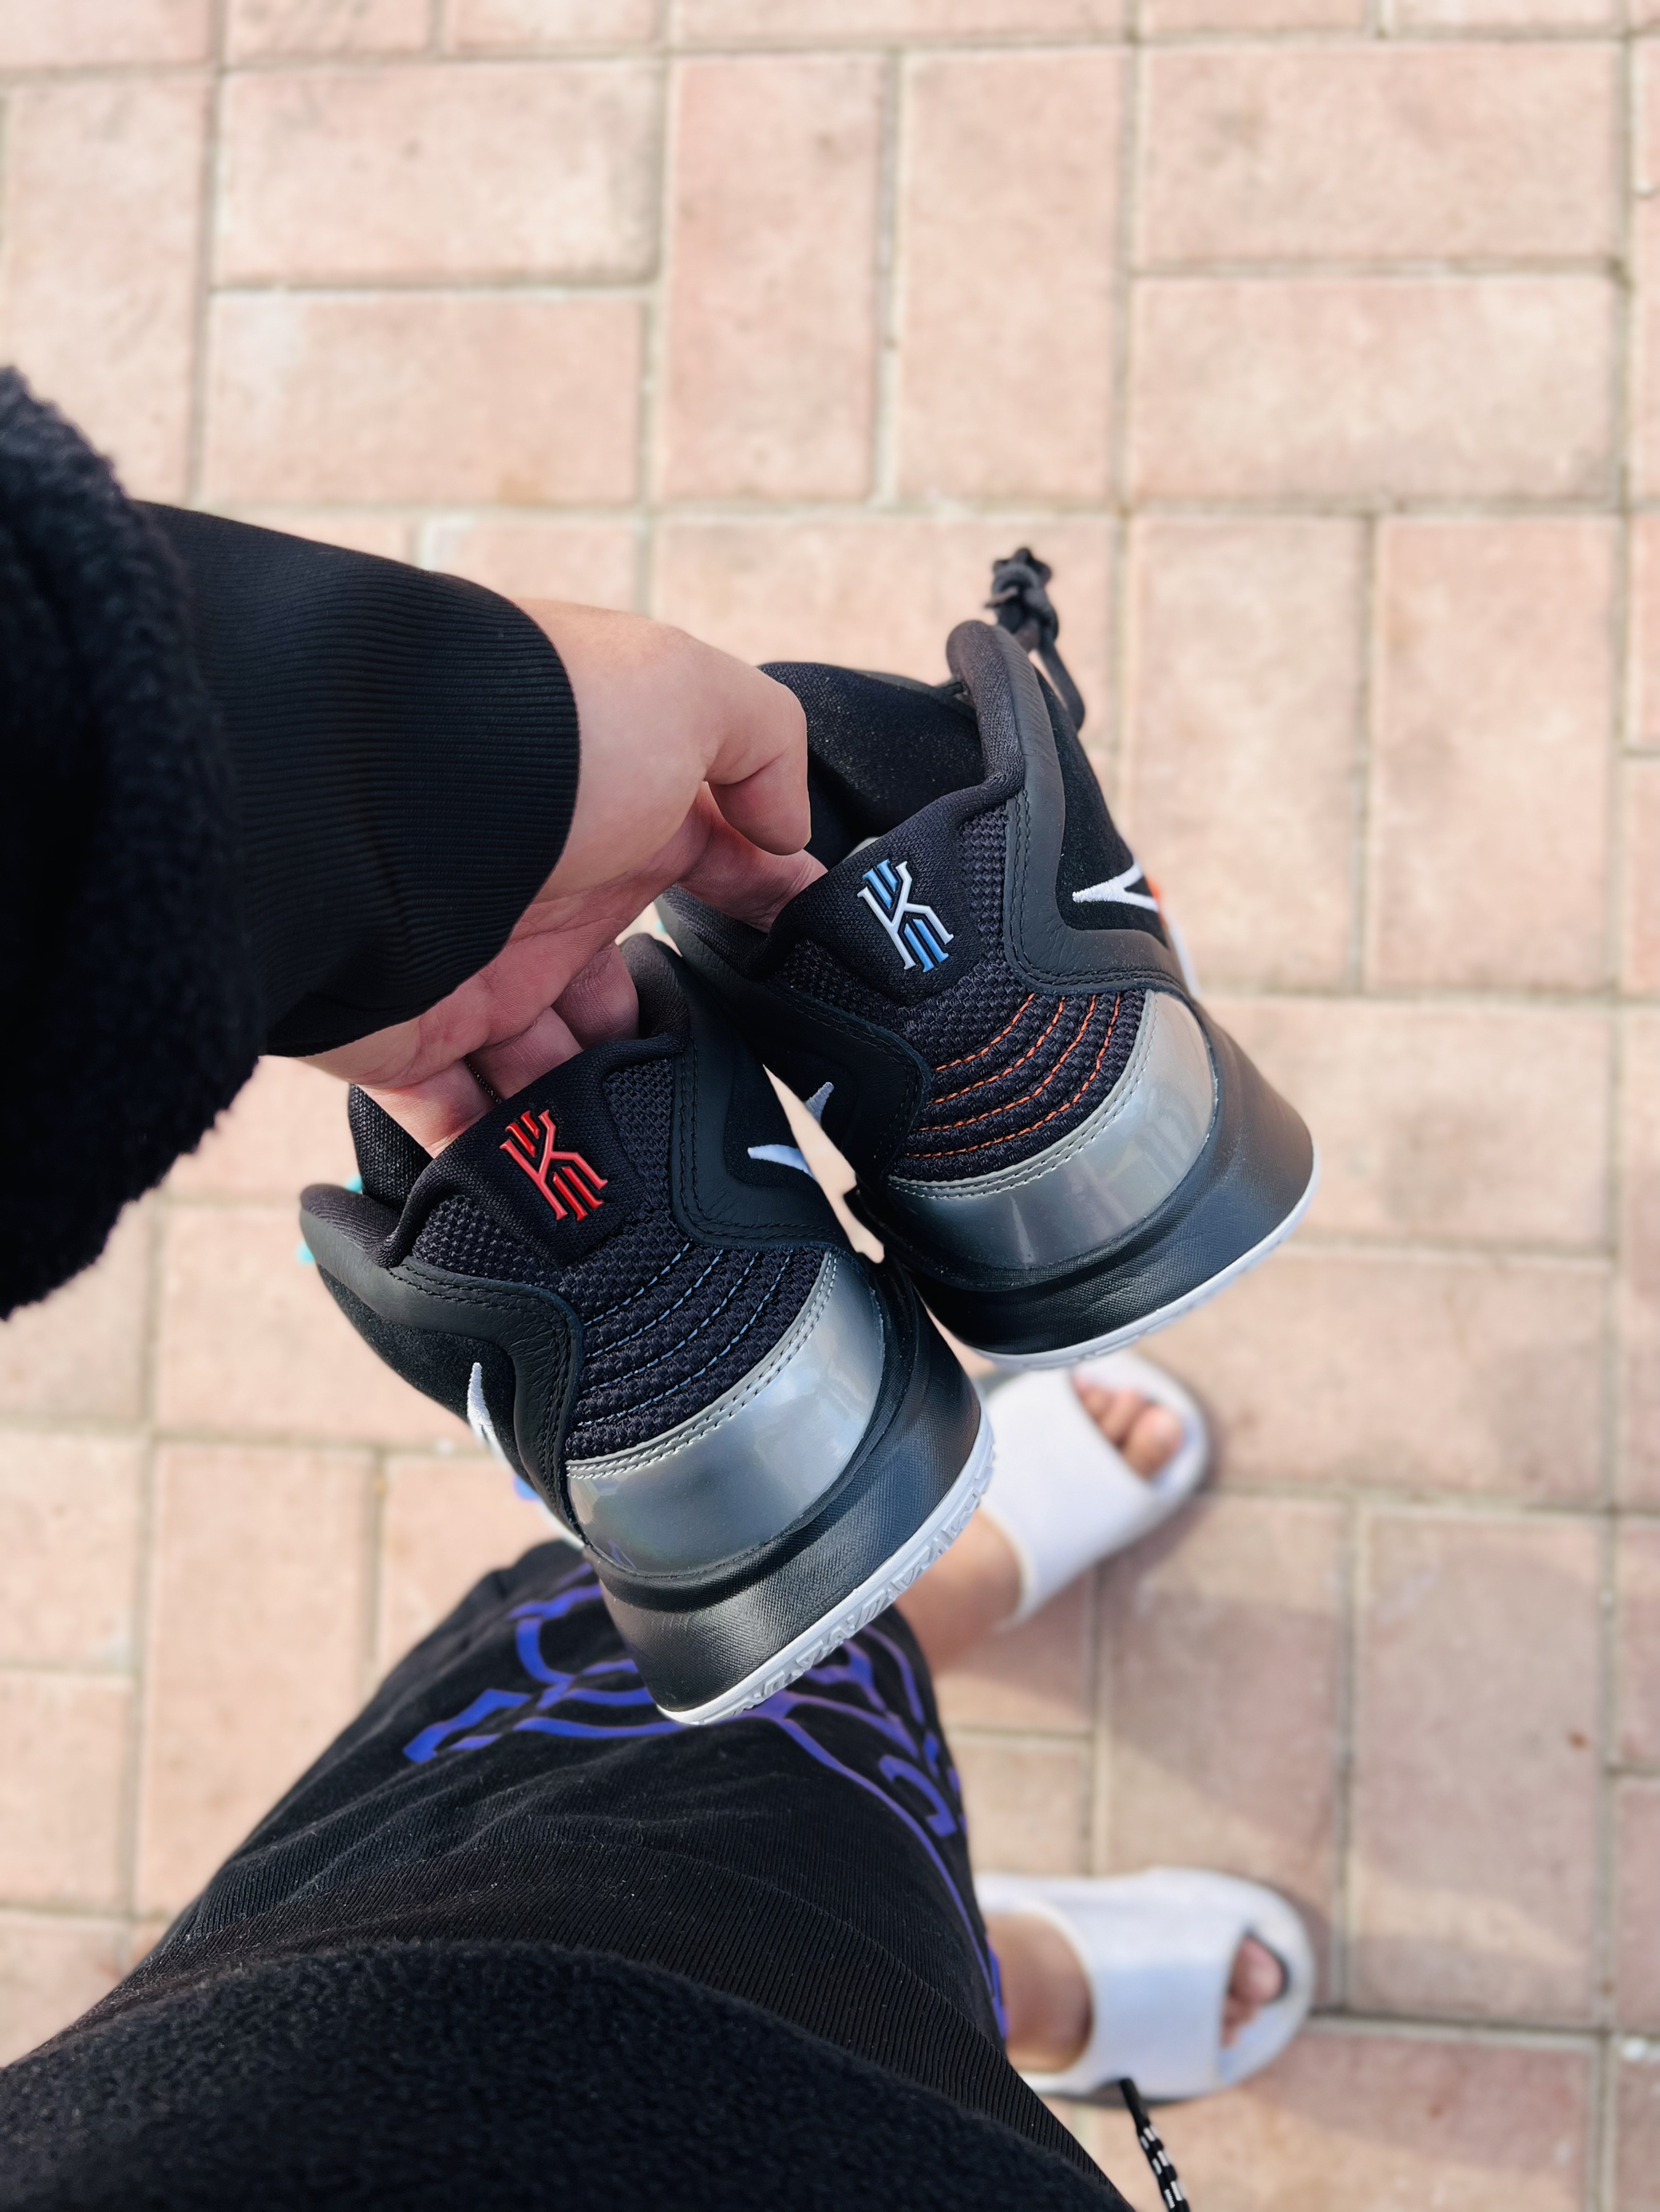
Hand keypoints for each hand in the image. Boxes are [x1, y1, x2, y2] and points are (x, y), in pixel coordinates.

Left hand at [306, 603, 822, 1149]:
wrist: (368, 792)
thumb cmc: (538, 734)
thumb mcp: (684, 692)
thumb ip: (762, 745)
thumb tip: (789, 836)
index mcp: (609, 815)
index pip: (701, 866)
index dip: (757, 908)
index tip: (804, 968)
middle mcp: (538, 893)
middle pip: (623, 993)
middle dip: (672, 1045)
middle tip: (727, 1093)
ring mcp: (469, 971)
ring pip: (549, 1072)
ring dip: (601, 1114)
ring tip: (655, 1162)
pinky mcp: (404, 1042)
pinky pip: (457, 1124)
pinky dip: (504, 1162)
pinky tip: (566, 1196)